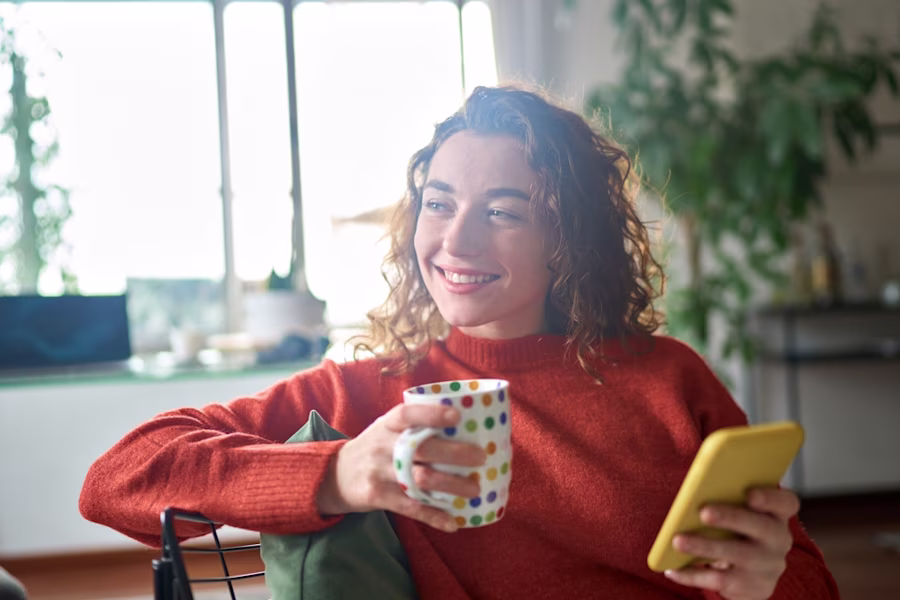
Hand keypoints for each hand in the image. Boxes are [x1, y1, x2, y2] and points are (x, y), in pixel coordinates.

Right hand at [317, 403, 486, 531]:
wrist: (334, 475)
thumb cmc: (373, 447)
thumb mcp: (385, 429)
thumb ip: (414, 426)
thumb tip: (464, 428)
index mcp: (387, 424)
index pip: (408, 414)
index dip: (432, 414)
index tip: (457, 416)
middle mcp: (383, 445)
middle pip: (422, 448)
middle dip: (455, 453)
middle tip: (481, 457)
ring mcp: (379, 471)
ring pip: (419, 479)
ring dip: (450, 486)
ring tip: (474, 490)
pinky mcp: (377, 496)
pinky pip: (409, 507)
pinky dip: (433, 516)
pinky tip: (452, 523)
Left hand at [664, 487, 799, 599]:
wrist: (752, 577)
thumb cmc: (737, 533)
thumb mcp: (740, 516)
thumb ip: (727, 501)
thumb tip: (693, 494)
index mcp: (776, 515)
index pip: (786, 502)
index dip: (770, 497)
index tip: (750, 494)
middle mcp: (778, 540)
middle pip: (761, 527)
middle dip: (731, 518)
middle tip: (704, 512)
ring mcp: (768, 566)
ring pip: (738, 555)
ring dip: (705, 547)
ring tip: (678, 541)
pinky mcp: (752, 588)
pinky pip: (719, 581)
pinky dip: (692, 575)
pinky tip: (672, 570)